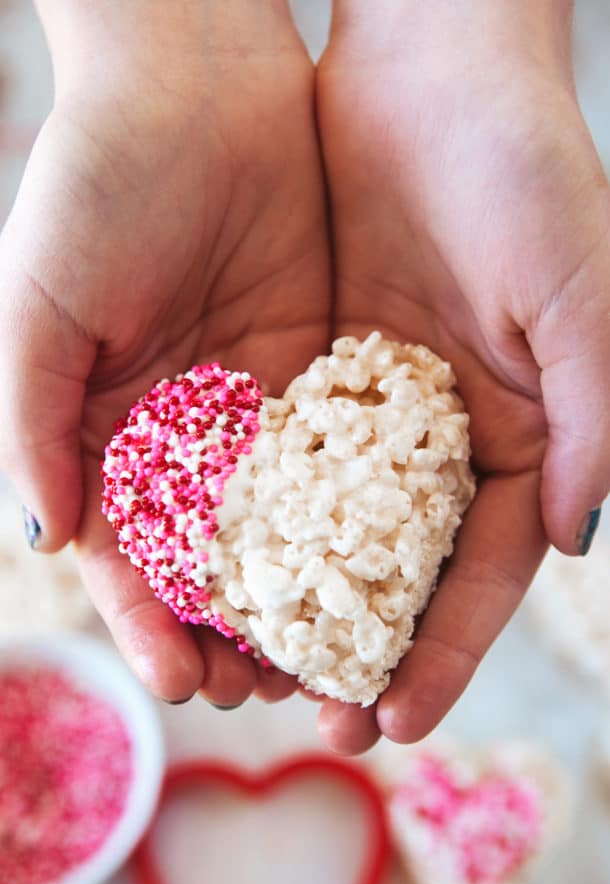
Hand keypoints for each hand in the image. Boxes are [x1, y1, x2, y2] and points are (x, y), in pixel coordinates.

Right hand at [0, 0, 328, 704]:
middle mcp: (182, 432)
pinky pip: (336, 457)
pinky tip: (377, 570)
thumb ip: (31, 422)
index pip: (128, 551)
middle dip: (234, 629)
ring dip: (302, 594)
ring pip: (281, 525)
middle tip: (267, 693)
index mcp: (107, 430)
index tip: (182, 680)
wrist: (191, 91)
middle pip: (210, 557)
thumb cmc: (92, 189)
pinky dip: (352, 518)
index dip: (148, 620)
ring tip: (330, 660)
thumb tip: (45, 540)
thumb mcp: (38, 307)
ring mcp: (253, 407)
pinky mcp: (316, 370)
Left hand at [314, 0, 609, 752]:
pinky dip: (259, 515)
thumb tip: (578, 539)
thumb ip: (591, 419)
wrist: (436, 80)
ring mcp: (377, 409)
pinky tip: (224, 568)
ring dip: (301, 599)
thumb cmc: (528, 177)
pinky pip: (284, 457)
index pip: (482, 572)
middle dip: (364, 646)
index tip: (398, 718)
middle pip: (401, 569)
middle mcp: (446, 438)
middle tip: (317, 718)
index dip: (445, 650)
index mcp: (523, 438)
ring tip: (256, 668)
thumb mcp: (577, 301)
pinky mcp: (318, 368)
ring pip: (335, 528)